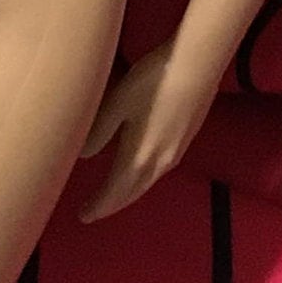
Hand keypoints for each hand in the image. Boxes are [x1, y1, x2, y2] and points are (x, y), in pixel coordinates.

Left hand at [78, 44, 218, 221]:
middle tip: (94, 211)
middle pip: (132, 193)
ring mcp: (176, 152)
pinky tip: (142, 169)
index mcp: (138, 156)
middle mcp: (159, 162)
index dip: (98, 206)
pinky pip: (159, 171)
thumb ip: (99, 131)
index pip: (114, 193)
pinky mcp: (185, 140)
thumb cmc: (153, 81)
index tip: (83, 216)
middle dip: (112, 205)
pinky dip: (143, 180)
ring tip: (114, 195)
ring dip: (129, 193)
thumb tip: (83, 155)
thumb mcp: (117, 103)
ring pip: (147, 183)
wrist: (198, 66)